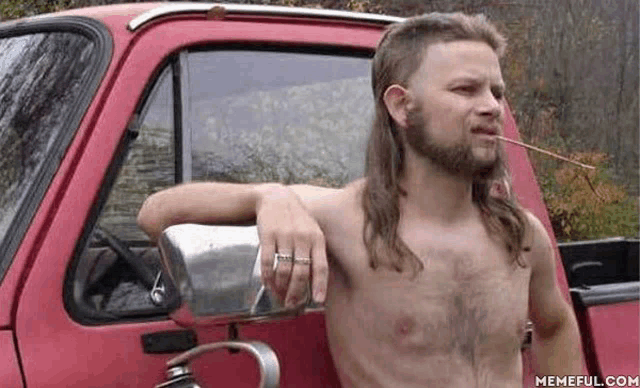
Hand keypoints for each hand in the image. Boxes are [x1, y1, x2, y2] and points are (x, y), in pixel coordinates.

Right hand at [255, 184, 327, 307]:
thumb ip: (315, 253)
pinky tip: (268, 284)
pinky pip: (268, 262)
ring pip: (284, 270)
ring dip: (281, 288)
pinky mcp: (267, 235)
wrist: (276, 197)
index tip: (318, 301)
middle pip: (301, 273)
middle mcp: (302, 237)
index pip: (321, 266)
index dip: (320, 286)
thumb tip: (315, 283)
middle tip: (292, 304)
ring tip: (279, 296)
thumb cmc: (297, 219)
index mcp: (317, 238)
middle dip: (296, 292)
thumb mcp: (312, 231)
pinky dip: (267, 277)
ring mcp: (284, 236)